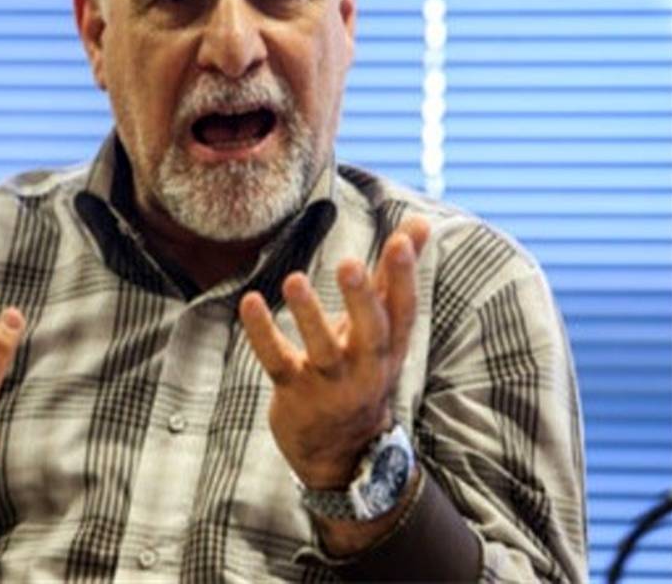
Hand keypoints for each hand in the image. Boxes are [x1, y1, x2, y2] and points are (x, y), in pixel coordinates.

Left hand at [239, 218, 429, 488]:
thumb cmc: (361, 368)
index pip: (404, 309)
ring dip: (309, 315)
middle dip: (362, 299)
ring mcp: (330, 383)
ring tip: (295, 279)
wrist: (339, 449)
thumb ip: (394, 275)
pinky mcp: (294, 392)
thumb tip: (421, 222)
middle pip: (371, 332)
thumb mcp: (384, 328)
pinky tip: (250, 301)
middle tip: (350, 264)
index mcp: (390, 347)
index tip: (403, 238)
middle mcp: (366, 367)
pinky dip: (263, 333)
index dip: (406, 275)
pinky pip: (277, 361)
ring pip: (322, 350)